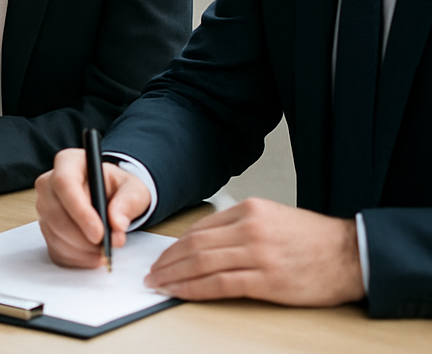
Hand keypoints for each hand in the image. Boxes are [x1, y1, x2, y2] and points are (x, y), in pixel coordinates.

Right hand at [36, 147, 149, 267]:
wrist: (110, 197)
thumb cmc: (117, 188)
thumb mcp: (133, 188)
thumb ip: (128, 201)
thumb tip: (117, 223)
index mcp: (68, 162)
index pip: (64, 183)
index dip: (80, 211)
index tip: (99, 233)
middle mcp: (49, 182)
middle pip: (55, 213)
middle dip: (83, 237)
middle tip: (109, 246)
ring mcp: (44, 206)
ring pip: (55, 233)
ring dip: (82, 250)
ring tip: (105, 250)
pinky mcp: (46, 228)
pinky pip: (56, 248)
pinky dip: (77, 259)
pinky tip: (93, 256)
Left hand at [144, 198, 364, 305]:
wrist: (350, 255)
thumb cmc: (312, 240)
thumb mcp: (272, 218)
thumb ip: (239, 227)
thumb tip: (204, 242)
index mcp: (249, 209)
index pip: (201, 228)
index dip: (176, 245)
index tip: (162, 256)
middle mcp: (250, 227)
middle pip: (196, 244)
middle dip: (169, 260)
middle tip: (152, 272)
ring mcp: (258, 253)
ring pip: (203, 263)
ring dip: (176, 275)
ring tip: (159, 284)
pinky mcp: (267, 279)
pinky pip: (221, 284)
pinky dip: (196, 289)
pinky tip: (182, 293)